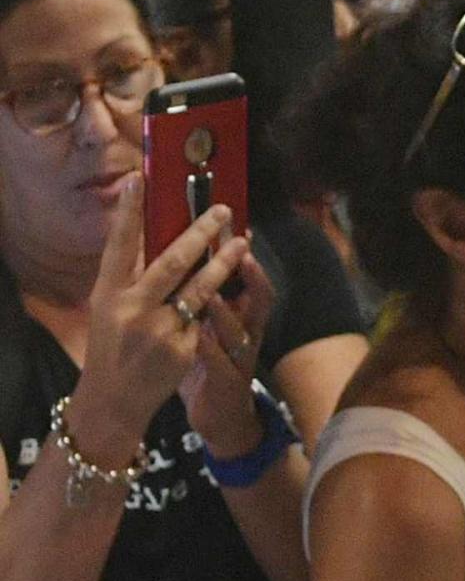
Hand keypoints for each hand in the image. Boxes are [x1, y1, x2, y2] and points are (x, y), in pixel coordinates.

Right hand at [65, 188, 251, 468]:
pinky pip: (206, 319)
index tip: (137, 180)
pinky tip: (230, 293)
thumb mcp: (109, 310)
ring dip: (223, 264)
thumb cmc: (112, 345)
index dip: (126, 213)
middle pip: (171, 263)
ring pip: (200, 290)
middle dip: (199, 233)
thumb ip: (130, 278)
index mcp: (106, 295)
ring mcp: (158, 331)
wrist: (114, 400)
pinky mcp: (183, 350)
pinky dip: (219, 305)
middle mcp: (130, 310)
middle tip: (221, 210)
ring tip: (241, 243)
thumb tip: (155, 237)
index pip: (116, 246)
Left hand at [180, 251, 276, 459]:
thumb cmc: (212, 364)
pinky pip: (220, 364)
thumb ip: (207, 297)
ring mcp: (240, 358)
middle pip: (258, 299)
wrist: (220, 416)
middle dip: (248, 273)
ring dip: (228, 312)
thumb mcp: (213, 327)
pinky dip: (210, 351)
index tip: (242, 231)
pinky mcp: (227, 383)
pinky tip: (200, 339)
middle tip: (240, 248)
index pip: (252, 281)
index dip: (249, 257)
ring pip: (240, 332)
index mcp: (243, 316)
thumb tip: (187, 258)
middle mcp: (247, 333)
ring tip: (214, 294)